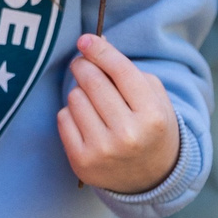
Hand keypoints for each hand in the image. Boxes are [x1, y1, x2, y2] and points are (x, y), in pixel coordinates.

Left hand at [57, 35, 180, 193]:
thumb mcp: (154, 98)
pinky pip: (63, 118)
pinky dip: (71, 114)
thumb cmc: (151, 127)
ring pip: (75, 98)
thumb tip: (94, 43)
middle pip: (93, 81)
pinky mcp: (82, 162)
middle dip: (84, 66)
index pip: (120, 70)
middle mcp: (128, 134)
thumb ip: (127, 70)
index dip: (99, 50)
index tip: (85, 39)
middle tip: (83, 64)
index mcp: (152, 115)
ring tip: (95, 104)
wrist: (152, 177)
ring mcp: (103, 151)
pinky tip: (86, 122)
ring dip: (80, 94)